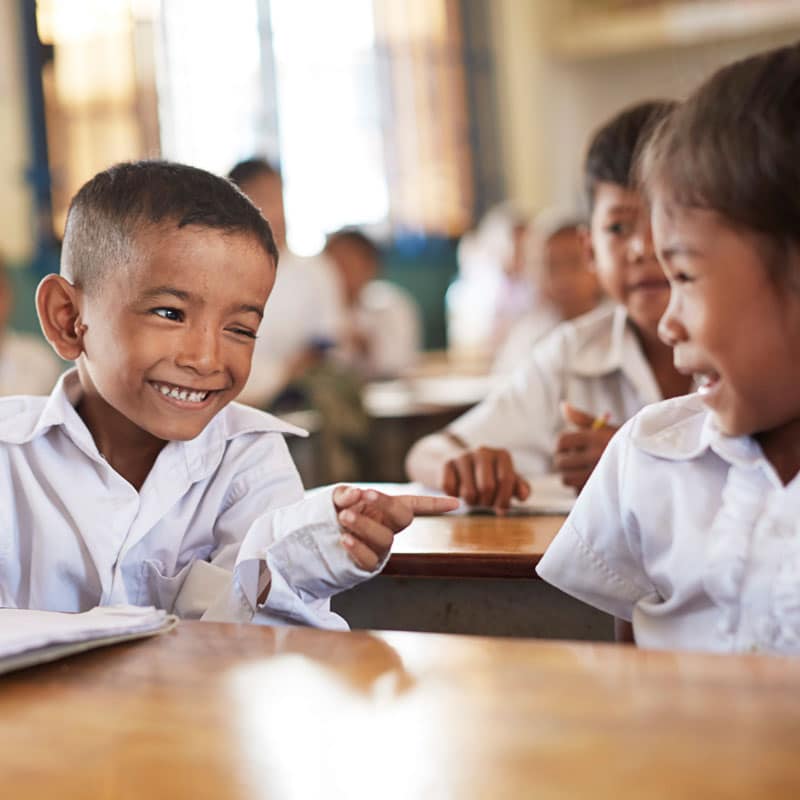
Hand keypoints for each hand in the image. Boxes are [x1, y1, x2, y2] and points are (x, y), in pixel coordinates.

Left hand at [333, 486, 458, 570]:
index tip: (457, 503)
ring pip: (384, 538)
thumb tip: (355, 493)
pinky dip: (357, 547)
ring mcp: (381, 548)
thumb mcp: (338, 499)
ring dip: (364, 525)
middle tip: (364, 494)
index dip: (436, 504)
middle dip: (385, 503)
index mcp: (389, 510)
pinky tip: (345, 539)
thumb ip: (346, 494)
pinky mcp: (368, 565)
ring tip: (343, 517)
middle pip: (403, 517)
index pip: (416, 504)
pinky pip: (368, 559)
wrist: (316, 541)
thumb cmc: (334, 514)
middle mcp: (389, 528)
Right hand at [441, 446, 529, 511]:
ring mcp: (464, 456)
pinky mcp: (447, 464)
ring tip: (473, 497)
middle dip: (486, 502)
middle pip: (487, 487)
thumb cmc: (489, 477)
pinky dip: (454, 496)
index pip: (506, 480)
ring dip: (471, 503)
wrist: (460, 465)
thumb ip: (520, 488)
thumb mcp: (507, 481)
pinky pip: (450, 489)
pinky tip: (458, 490)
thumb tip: (524, 495)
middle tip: (485, 502)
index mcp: (502, 455)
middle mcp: (483, 452)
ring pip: (468, 493)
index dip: (504, 499)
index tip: (500, 507)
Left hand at [553, 402, 617, 491]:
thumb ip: (582, 419)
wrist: (654, 460)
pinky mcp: (602, 492)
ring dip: (570, 476)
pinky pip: (577, 493)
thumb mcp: (607, 428)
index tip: (566, 448)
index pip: (562, 441)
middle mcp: (595, 455)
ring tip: (581, 471)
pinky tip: (592, 482)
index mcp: (595, 437)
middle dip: (563, 461)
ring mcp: (598, 475)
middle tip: (571, 461)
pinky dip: (580, 489)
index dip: (561, 445)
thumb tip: (563, 405)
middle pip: (560, 462)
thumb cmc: (626, 443)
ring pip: (566, 479)